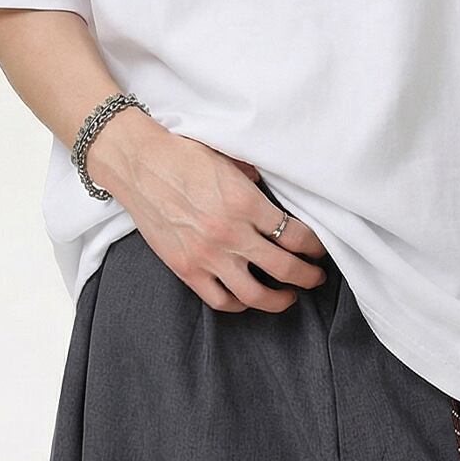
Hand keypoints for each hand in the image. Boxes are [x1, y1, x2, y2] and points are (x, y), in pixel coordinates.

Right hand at [99, 125, 328, 312]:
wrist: (139, 165)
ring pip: (255, 294)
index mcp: (246, 202)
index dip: (315, 246)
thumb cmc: (184, 156)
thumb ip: (253, 180)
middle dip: (308, 276)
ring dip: (280, 300)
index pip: (296, 234)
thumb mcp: (229, 158)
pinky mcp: (186, 269)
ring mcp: (208, 256)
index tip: (319, 249)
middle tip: (316, 277)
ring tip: (290, 297)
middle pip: (285, 268)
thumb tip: (268, 193)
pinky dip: (239, 305)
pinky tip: (248, 299)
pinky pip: (220, 300)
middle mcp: (231, 233)